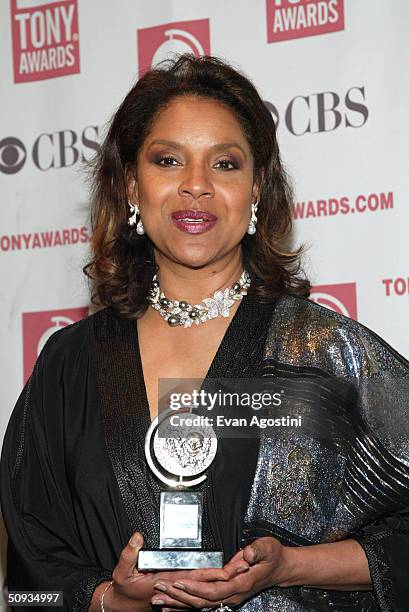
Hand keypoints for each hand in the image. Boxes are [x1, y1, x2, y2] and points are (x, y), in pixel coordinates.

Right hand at [103, 531, 249, 610]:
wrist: (121, 603)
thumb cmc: (123, 588)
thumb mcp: (122, 570)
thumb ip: (130, 553)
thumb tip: (138, 536)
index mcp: (168, 581)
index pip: (196, 577)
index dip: (214, 574)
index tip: (230, 569)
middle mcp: (178, 586)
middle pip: (209, 582)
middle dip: (228, 574)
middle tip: (245, 563)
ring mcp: (180, 590)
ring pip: (208, 585)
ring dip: (224, 577)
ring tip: (242, 565)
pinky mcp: (179, 589)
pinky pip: (200, 589)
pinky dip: (213, 583)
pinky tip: (224, 577)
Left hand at [150, 537, 286, 608]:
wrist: (280, 568)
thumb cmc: (273, 556)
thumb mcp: (268, 547)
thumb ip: (257, 551)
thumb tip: (247, 554)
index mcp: (240, 584)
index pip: (212, 590)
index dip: (194, 587)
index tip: (178, 581)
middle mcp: (233, 594)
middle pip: (201, 601)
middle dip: (179, 596)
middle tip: (159, 589)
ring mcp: (229, 597)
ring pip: (200, 605)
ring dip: (178, 603)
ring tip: (158, 601)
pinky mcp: (225, 595)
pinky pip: (203, 603)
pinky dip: (186, 605)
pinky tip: (173, 606)